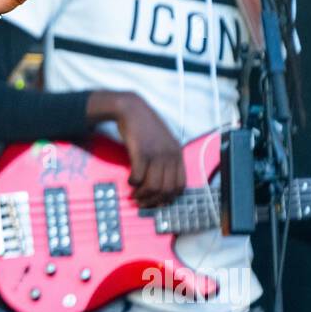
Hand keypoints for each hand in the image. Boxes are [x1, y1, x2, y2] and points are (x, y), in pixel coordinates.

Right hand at [110, 92, 183, 207]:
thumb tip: (162, 184)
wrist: (132, 109)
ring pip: (153, 186)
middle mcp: (170, 155)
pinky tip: (129, 180)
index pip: (181, 185)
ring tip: (135, 195)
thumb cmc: (146, 127)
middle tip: (143, 202)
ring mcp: (156, 154)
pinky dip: (133, 183)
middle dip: (154, 201)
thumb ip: (167, 160)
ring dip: (142, 195)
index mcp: (178, 154)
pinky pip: (138, 177)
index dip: (169, 198)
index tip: (158, 202)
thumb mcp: (164, 143)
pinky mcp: (141, 152)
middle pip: (167, 189)